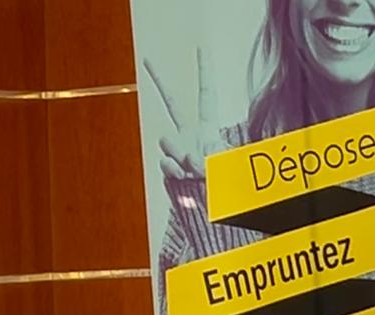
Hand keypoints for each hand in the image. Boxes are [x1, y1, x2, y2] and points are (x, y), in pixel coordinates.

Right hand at [143, 47, 220, 180]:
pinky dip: (175, 170)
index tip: (200, 48)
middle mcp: (189, 134)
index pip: (205, 93)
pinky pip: (165, 163)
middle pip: (172, 103)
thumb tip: (185, 156)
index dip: (204, 71)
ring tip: (196, 167)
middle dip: (159, 81)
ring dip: (180, 153)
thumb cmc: (226, 183)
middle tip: (147, 59)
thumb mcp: (223, 164)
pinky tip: (184, 176)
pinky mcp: (168, 168)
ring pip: (167, 140)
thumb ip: (204, 155)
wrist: (213, 207)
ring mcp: (176, 150)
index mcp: (208, 126)